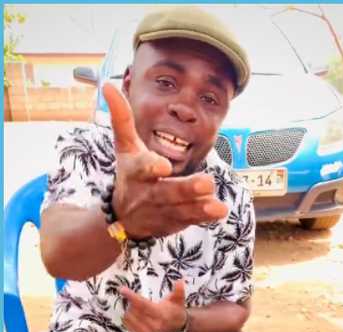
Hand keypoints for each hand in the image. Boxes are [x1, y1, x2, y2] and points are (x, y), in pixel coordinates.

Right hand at [104, 84, 226, 238]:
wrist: (124, 217)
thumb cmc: (130, 173)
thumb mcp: (125, 147)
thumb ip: (121, 119)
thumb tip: (108, 85)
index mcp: (135, 172)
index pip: (141, 168)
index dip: (151, 167)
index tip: (163, 166)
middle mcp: (147, 193)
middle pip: (166, 192)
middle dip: (185, 189)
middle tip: (206, 182)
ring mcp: (161, 210)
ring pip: (181, 209)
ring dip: (199, 207)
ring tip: (218, 206)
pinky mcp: (175, 222)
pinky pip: (190, 220)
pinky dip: (203, 217)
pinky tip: (219, 211)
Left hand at [120, 280, 188, 331]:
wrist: (177, 325)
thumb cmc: (176, 309)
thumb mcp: (179, 299)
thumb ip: (179, 290)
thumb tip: (179, 281)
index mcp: (162, 315)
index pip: (143, 304)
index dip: (132, 297)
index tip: (122, 289)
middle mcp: (154, 324)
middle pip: (134, 310)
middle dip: (131, 301)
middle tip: (132, 295)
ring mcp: (147, 331)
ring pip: (129, 317)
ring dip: (129, 308)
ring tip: (135, 304)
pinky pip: (127, 324)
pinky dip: (127, 317)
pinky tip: (133, 313)